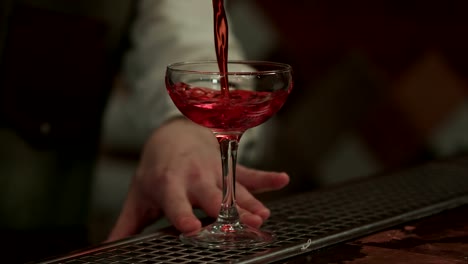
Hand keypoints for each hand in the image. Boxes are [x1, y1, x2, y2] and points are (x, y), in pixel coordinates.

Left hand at [106, 118, 288, 241]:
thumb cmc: (155, 170)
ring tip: (263, 216)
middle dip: (228, 211)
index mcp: (169, 184)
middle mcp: (193, 177)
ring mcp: (214, 170)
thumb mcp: (138, 196)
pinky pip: (248, 172)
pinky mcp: (227, 166)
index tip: (191, 229)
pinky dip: (266, 178)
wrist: (172, 135)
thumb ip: (126, 226)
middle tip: (243, 227)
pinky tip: (282, 179)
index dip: (183, 214)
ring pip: (234, 189)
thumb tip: (105, 250)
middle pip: (212, 196)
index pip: (175, 202)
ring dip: (250, 202)